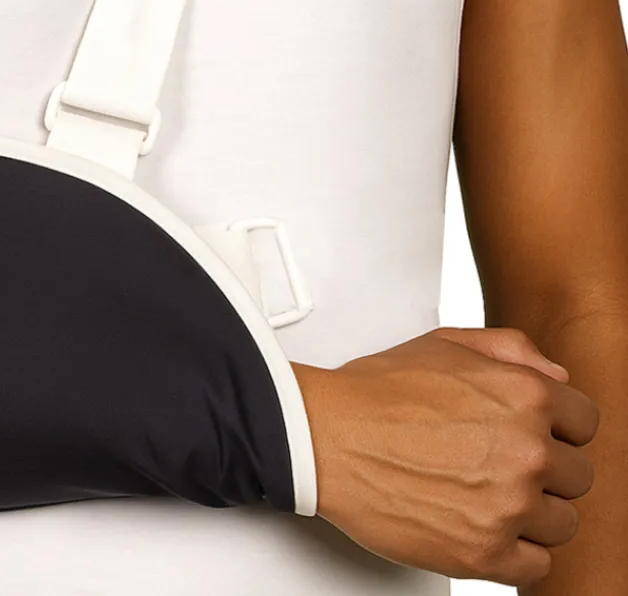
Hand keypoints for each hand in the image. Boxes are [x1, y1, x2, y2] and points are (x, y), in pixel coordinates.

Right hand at [291, 326, 598, 585]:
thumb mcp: (444, 344)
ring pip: (562, 523)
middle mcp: (527, 450)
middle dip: (542, 470)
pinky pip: (535, 566)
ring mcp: (509, 504)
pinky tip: (482, 525)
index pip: (585, 423)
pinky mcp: (484, 552)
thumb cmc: (377, 391)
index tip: (533, 434)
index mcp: (524, 395)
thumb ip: (511, 350)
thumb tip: (557, 379)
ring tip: (485, 494)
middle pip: (577, 475)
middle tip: (497, 463)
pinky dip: (512, 552)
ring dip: (531, 512)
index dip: (556, 427)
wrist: (325, 435)